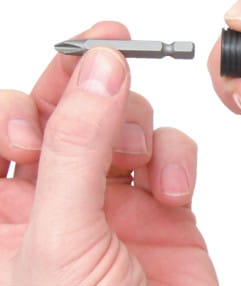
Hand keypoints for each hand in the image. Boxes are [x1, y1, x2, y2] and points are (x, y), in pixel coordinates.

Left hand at [0, 21, 217, 285]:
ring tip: (140, 156)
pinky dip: (177, 159)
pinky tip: (173, 190)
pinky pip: (171, 151)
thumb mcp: (63, 238)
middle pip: (66, 108)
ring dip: (136, 124)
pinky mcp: (163, 201)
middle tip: (112, 47)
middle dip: (88, 78)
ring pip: (123, 120)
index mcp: (8, 210)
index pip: (2, 128)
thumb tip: (99, 70)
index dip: (22, 102)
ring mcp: (114, 196)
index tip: (54, 87)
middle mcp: (58, 195)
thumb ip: (77, 145)